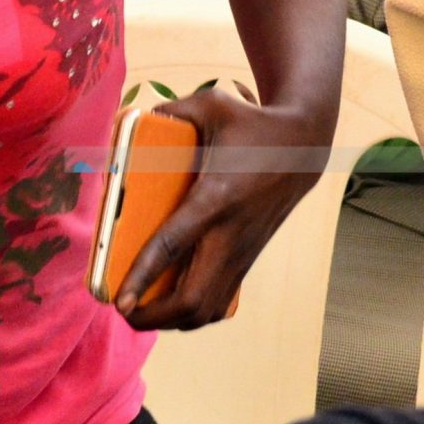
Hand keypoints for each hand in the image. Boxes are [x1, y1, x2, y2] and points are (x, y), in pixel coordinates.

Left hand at [116, 86, 326, 330]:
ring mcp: (243, 252)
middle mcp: (230, 234)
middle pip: (192, 300)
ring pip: (208, 309)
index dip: (142, 278)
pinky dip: (194, 312)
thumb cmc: (253, 123)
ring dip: (172, 320)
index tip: (118, 301)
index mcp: (215, 198)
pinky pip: (220, 301)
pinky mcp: (249, 258)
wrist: (304, 146)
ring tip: (141, 312)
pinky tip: (173, 305)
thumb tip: (137, 117)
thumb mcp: (213, 103)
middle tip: (122, 311)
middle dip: (153, 316)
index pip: (172, 247)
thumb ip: (172, 110)